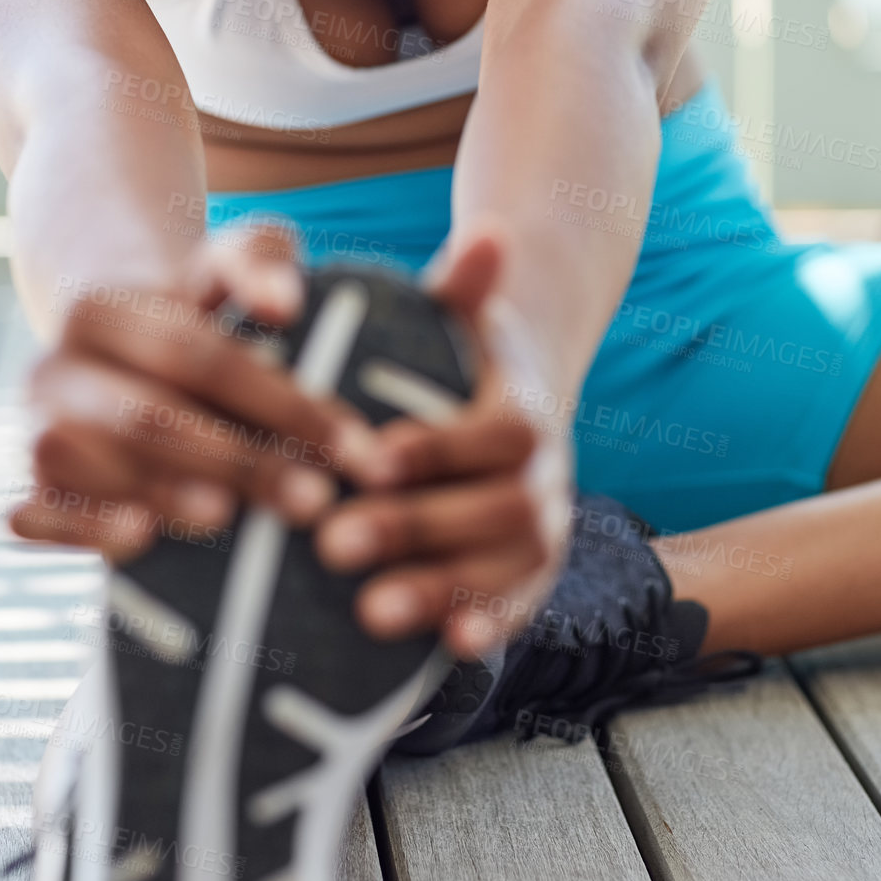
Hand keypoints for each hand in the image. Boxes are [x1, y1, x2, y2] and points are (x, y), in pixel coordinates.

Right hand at [10, 223, 383, 560]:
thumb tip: (282, 307)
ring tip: (228, 519)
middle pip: (148, 418)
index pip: (198, 357)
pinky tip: (140, 539)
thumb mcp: (229, 262)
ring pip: (87, 466)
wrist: (115, 344)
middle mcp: (54, 369)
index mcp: (102, 309)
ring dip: (160, 494)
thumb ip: (260, 265)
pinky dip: (78, 530)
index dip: (278, 402)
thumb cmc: (195, 308)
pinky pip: (37, 515)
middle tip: (312, 499)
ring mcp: (37, 429)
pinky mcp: (31, 487)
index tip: (347, 444)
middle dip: (236, 462)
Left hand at [313, 221, 573, 660]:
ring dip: (442, 588)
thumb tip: (487, 234)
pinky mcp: (530, 578)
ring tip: (367, 611)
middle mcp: (548, 475)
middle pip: (502, 509)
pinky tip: (444, 646)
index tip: (368, 460)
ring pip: (510, 567)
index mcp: (528, 409)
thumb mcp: (459, 320)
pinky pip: (520, 607)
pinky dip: (489, 625)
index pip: (497, 432)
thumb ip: (461, 289)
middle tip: (332, 544)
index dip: (438, 449)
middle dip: (419, 529)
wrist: (512, 410)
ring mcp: (545, 531)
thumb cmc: (461, 362)